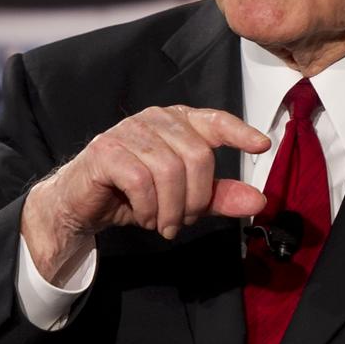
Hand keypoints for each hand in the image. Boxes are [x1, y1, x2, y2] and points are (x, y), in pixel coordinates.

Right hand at [21, 106, 269, 283]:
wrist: (82, 204)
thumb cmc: (133, 195)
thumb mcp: (184, 199)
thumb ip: (219, 196)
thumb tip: (259, 200)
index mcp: (177, 123)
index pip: (214, 120)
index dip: (239, 132)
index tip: (262, 145)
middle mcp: (155, 119)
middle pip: (197, 156)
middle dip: (196, 199)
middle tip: (183, 221)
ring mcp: (128, 130)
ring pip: (170, 171)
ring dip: (171, 209)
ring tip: (163, 223)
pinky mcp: (106, 149)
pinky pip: (142, 180)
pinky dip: (148, 208)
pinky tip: (145, 217)